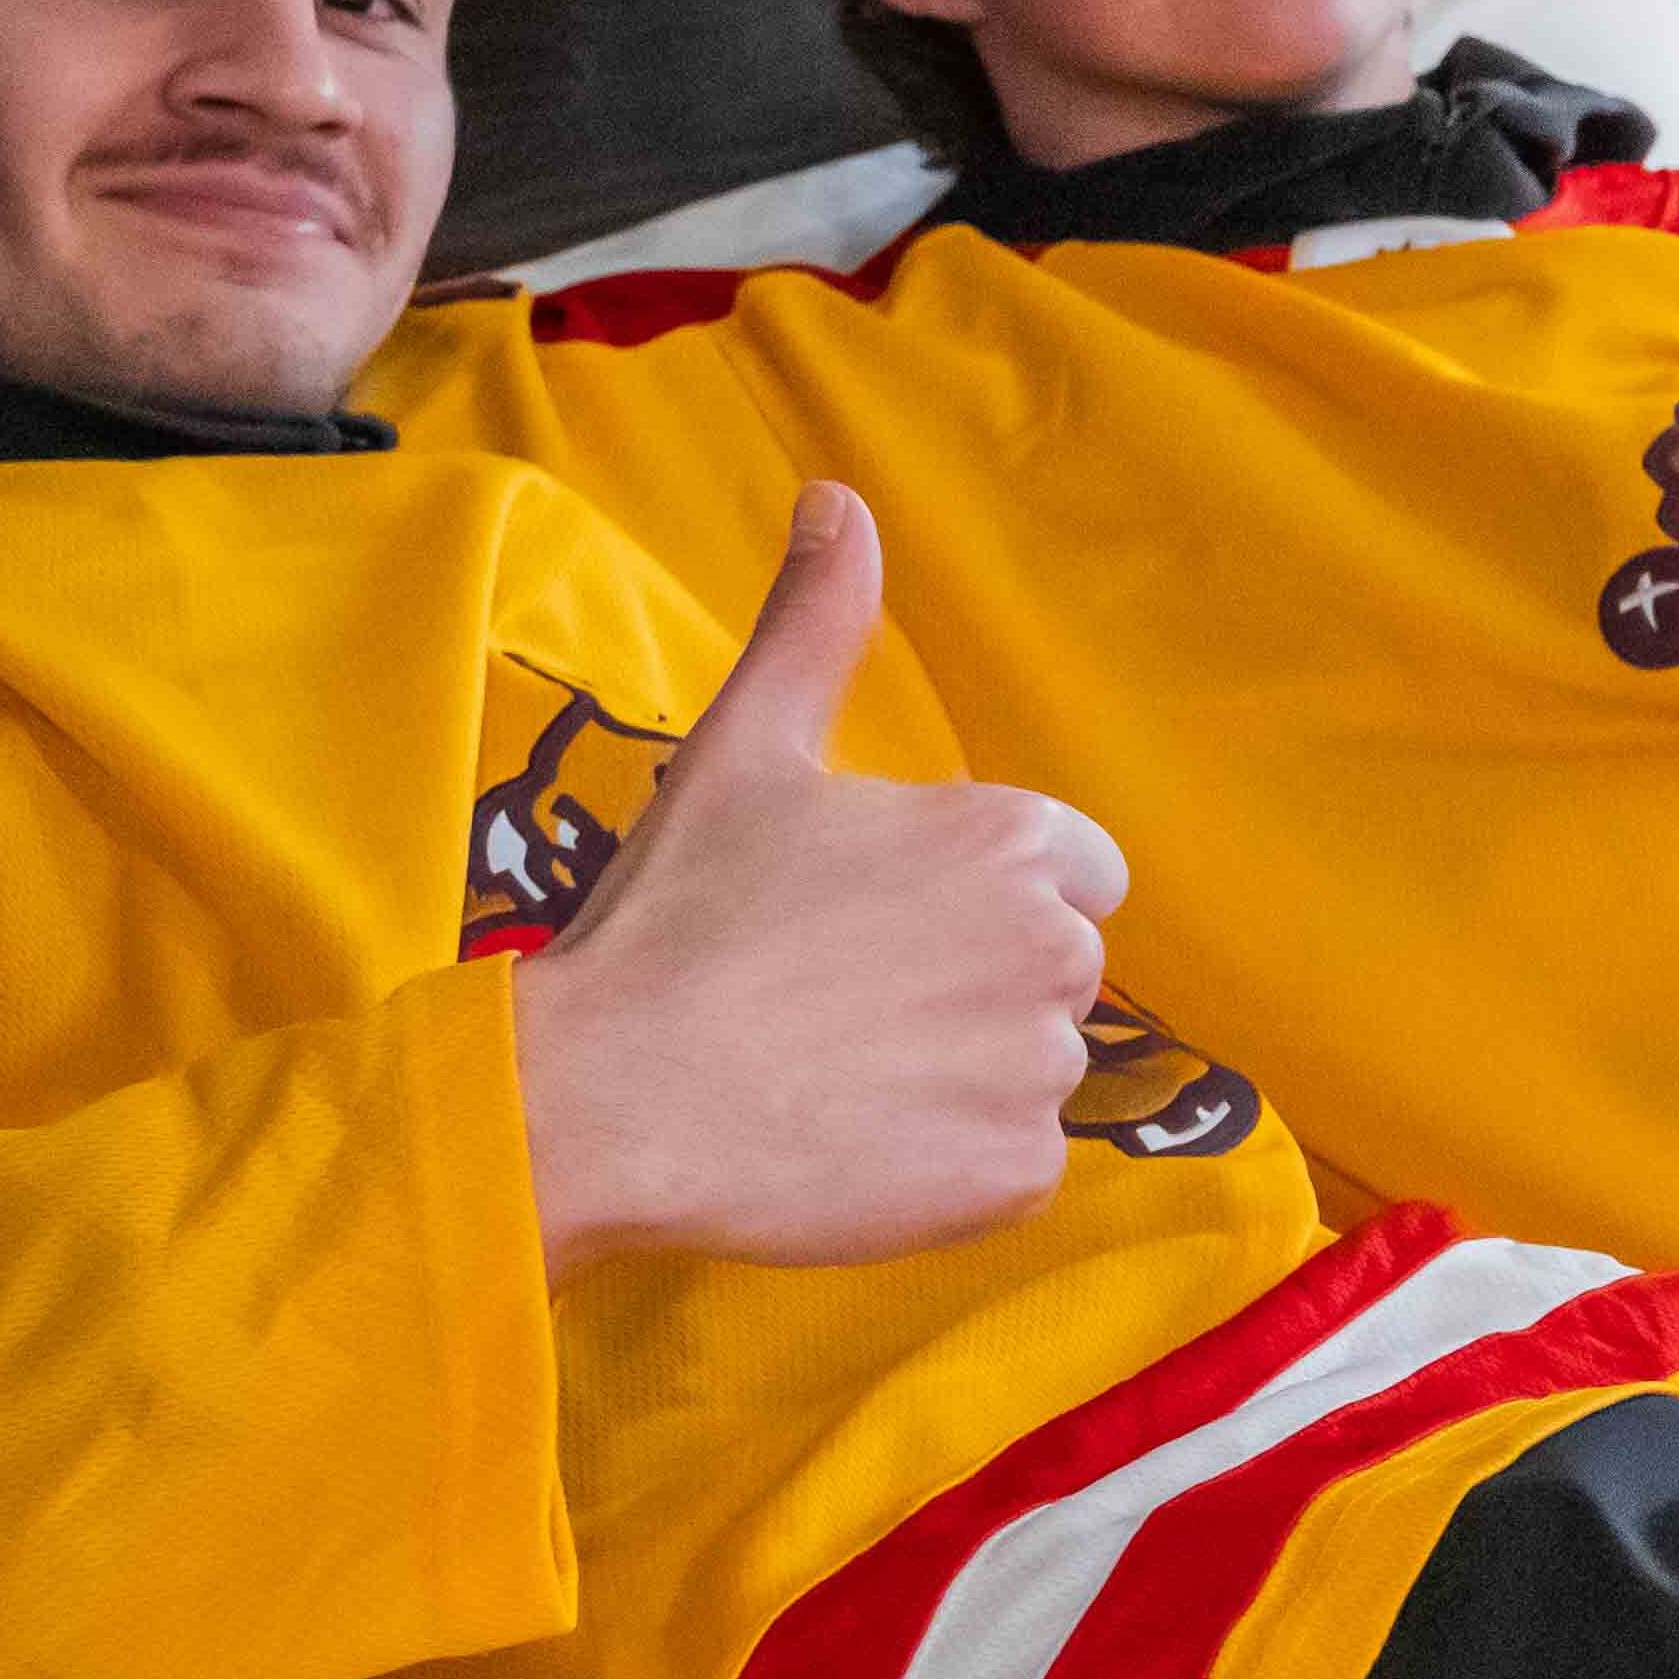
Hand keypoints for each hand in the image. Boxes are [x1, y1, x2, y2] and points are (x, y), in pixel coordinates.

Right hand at [505, 491, 1125, 1273]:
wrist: (612, 1097)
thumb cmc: (675, 919)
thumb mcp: (747, 747)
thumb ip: (816, 623)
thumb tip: (838, 500)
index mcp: (1010, 839)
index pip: (1066, 869)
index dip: (972, 899)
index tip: (877, 929)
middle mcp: (1051, 946)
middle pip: (1051, 968)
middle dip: (967, 985)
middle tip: (835, 1005)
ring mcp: (1039, 1069)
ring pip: (1029, 1068)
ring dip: (956, 1077)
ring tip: (830, 1075)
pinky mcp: (1017, 1178)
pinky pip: (1012, 1168)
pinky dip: (946, 1167)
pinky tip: (848, 1145)